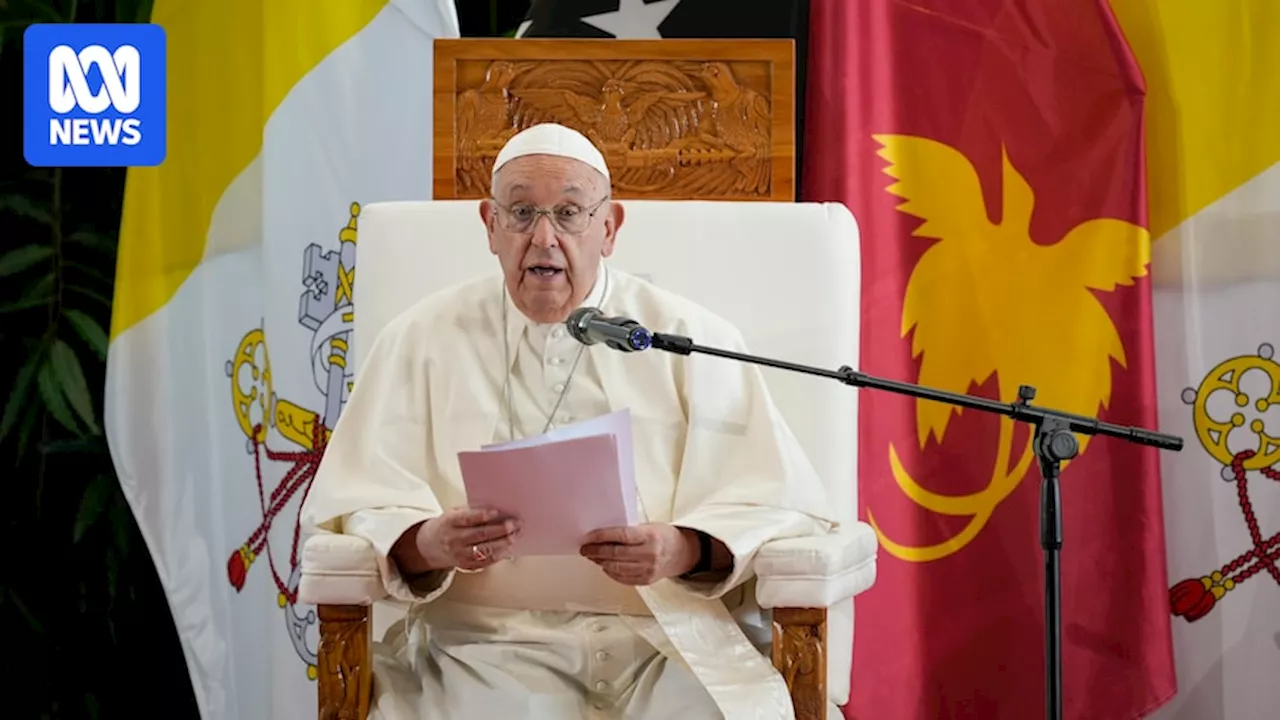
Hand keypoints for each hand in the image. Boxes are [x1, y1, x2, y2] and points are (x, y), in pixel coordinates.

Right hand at [417, 507, 519, 571]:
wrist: (429, 547)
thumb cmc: (446, 526)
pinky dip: (498, 555)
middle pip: (479, 535)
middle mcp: (454, 539)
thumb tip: (494, 508)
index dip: (482, 515)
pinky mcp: (466, 565)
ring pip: (484, 550)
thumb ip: (470, 511)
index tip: (496, 512)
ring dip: (502, 544)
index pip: (466, 519)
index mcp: (450, 522)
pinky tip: (507, 548)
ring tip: (514, 536)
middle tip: (514, 525)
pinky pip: (484, 562)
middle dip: (499, 530)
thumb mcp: (453, 513)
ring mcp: (460, 554)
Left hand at [579, 523, 699, 585]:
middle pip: (617, 554)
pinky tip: (604, 565)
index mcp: (651, 536)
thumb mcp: (649, 526)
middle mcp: (650, 554)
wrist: (682, 553)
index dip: (602, 537)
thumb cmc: (663, 536)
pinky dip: (610, 572)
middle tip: (585, 548)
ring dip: (601, 562)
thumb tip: (603, 536)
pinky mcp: (646, 581)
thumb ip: (629, 531)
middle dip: (597, 551)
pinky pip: (623, 578)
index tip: (589, 537)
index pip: (622, 536)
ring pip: (617, 568)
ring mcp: (648, 570)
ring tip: (592, 556)